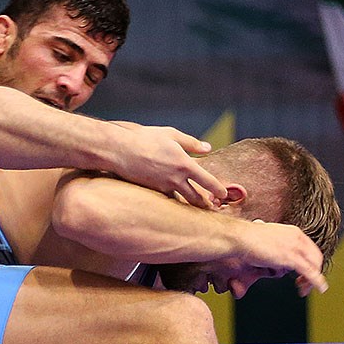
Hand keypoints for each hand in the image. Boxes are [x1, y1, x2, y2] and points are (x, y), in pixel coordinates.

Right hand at [108, 123, 227, 209]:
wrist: (120, 150)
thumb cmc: (145, 139)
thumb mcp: (171, 135)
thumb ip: (191, 143)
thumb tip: (207, 148)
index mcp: (185, 164)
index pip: (207, 181)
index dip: (218, 189)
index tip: (223, 195)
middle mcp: (175, 179)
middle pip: (195, 198)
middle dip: (205, 204)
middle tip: (212, 208)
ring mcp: (162, 187)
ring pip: (181, 201)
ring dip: (190, 206)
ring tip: (197, 209)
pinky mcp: (151, 191)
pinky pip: (166, 199)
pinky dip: (173, 202)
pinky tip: (175, 203)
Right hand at [241, 220, 327, 296]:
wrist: (239, 237)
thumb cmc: (246, 238)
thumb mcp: (265, 241)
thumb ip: (273, 247)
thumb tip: (270, 255)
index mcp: (293, 232)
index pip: (310, 248)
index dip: (310, 262)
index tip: (304, 272)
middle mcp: (297, 238)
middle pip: (315, 257)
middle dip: (314, 271)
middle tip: (305, 283)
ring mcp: (295, 247)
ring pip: (314, 265)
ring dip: (312, 279)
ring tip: (305, 289)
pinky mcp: (291, 258)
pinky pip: (310, 271)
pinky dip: (317, 281)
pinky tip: (320, 288)